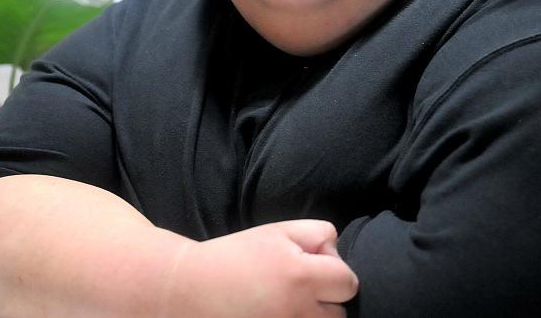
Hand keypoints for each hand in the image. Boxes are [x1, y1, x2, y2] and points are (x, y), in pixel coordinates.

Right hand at [164, 220, 358, 317]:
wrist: (191, 289)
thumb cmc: (237, 256)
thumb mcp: (278, 230)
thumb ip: (318, 233)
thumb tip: (337, 252)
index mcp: (301, 276)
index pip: (349, 283)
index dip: (335, 272)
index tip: (314, 268)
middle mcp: (297, 311)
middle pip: (341, 313)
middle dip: (326, 299)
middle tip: (297, 287)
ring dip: (313, 316)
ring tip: (287, 303)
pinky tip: (277, 313)